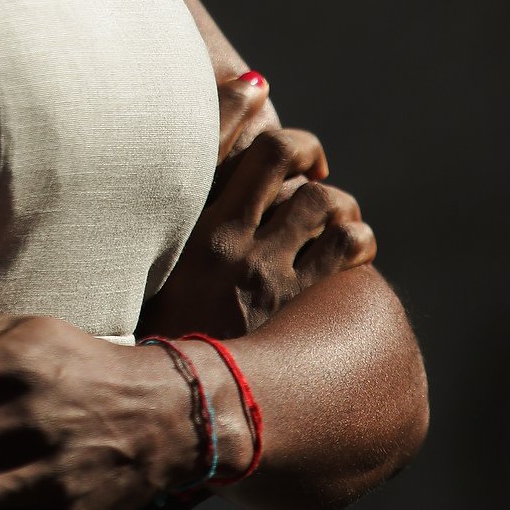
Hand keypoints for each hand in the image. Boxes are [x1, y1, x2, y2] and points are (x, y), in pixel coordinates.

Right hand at [140, 76, 376, 340]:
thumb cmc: (155, 325)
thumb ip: (185, 193)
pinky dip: (357, 241)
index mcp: (187, 225)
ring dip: (336, 202)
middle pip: (286, 155)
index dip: (264, 120)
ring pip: (326, 202)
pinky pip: (349, 250)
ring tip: (329, 221)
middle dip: (307, 154)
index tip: (274, 125)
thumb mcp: (153, 258)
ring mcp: (269, 279)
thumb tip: (240, 100)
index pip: (231, 138)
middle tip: (308, 175)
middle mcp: (229, 242)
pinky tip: (346, 255)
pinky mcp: (302, 313)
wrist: (171, 410)